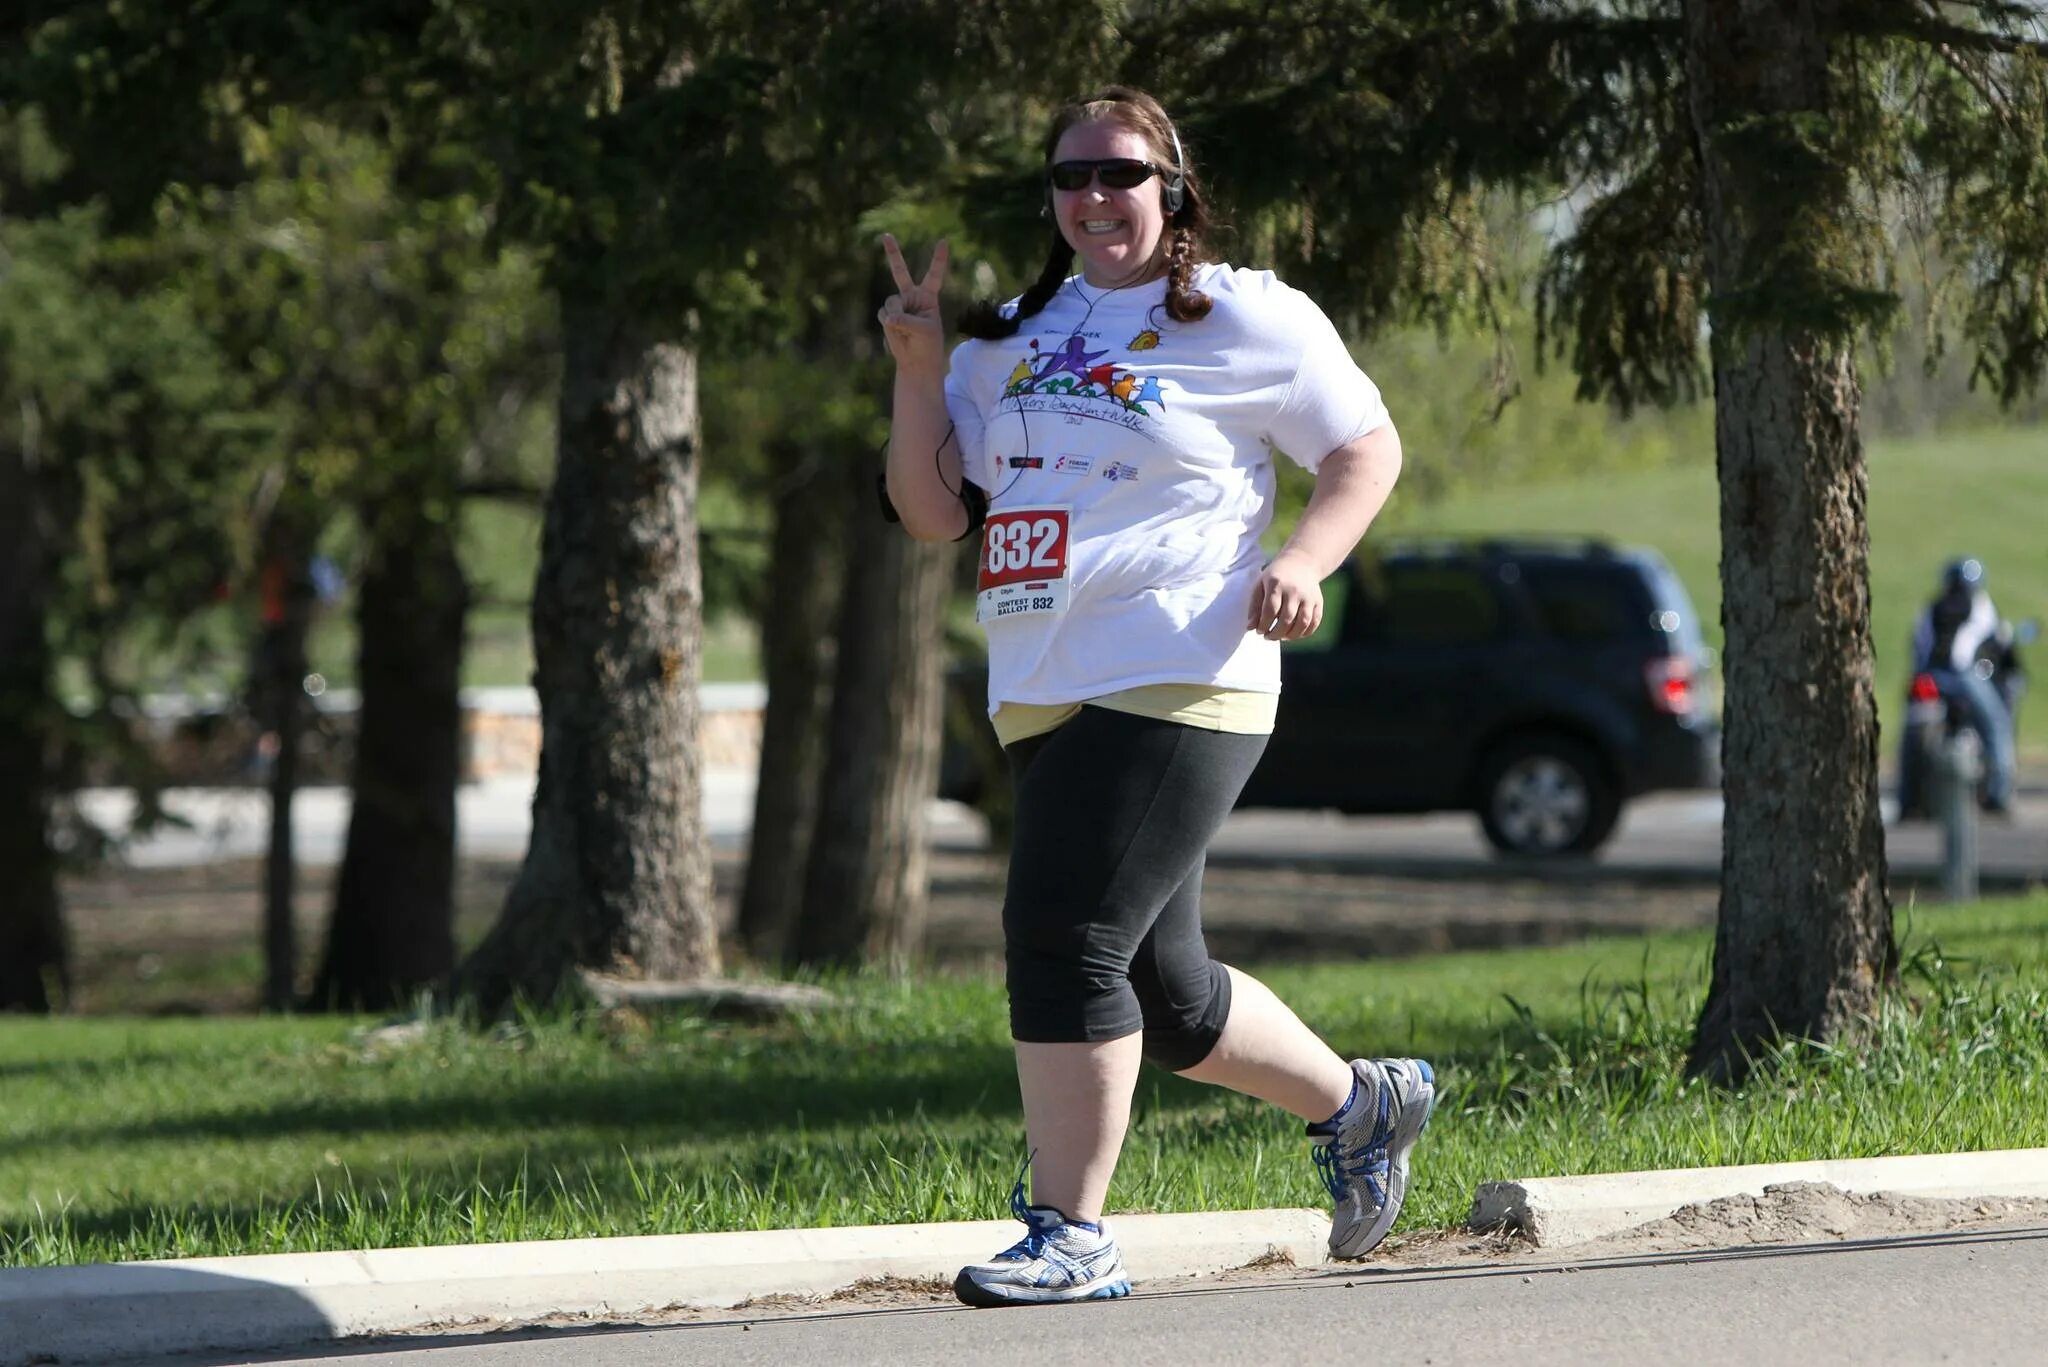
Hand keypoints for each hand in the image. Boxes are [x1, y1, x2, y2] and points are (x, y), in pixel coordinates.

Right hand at [877, 233, 948, 370]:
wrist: (916, 361)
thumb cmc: (927, 345)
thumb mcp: (924, 332)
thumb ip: (907, 321)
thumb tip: (889, 317)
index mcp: (928, 297)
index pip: (934, 274)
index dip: (939, 259)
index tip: (943, 241)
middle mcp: (912, 296)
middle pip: (900, 272)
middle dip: (893, 254)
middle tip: (886, 235)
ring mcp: (898, 305)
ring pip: (890, 302)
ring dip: (896, 317)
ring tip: (904, 331)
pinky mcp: (887, 315)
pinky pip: (883, 314)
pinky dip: (888, 325)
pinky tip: (897, 334)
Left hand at [1247, 552, 1324, 640]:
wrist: (1300, 562)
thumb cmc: (1275, 577)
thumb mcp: (1260, 585)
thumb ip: (1254, 607)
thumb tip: (1250, 628)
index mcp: (1277, 584)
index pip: (1270, 610)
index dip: (1263, 625)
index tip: (1259, 631)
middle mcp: (1294, 590)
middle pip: (1286, 619)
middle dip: (1275, 633)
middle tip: (1268, 636)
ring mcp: (1308, 596)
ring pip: (1302, 623)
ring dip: (1290, 636)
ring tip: (1281, 636)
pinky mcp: (1318, 601)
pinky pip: (1314, 622)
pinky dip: (1305, 633)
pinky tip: (1294, 634)